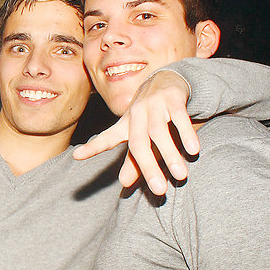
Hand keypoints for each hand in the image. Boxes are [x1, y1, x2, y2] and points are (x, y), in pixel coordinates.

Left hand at [73, 70, 200, 194]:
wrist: (166, 79)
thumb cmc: (149, 115)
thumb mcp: (140, 136)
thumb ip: (134, 161)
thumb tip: (124, 184)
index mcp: (124, 125)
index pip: (106, 139)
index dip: (92, 148)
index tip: (76, 156)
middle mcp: (136, 114)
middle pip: (138, 143)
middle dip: (148, 167)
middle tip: (159, 190)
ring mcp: (153, 105)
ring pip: (159, 132)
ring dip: (170, 154)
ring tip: (180, 175)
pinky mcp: (172, 98)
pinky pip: (179, 117)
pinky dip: (186, 134)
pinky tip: (193, 150)